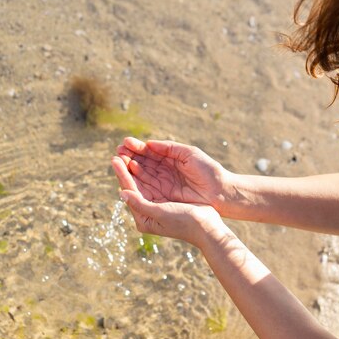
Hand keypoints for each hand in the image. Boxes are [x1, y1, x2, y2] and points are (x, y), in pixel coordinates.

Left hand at [112, 155, 227, 248]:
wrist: (208, 228)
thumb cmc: (185, 222)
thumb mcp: (160, 213)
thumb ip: (140, 204)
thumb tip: (121, 193)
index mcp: (143, 218)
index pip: (129, 191)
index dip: (122, 174)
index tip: (115, 158)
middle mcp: (147, 212)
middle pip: (134, 186)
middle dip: (126, 168)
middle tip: (119, 150)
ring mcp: (157, 205)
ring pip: (143, 182)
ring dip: (136, 167)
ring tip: (128, 151)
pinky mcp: (167, 200)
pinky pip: (154, 182)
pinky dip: (148, 170)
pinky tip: (144, 160)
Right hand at [114, 137, 232, 210]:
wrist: (220, 191)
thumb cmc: (208, 171)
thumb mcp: (189, 154)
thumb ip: (169, 148)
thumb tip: (149, 144)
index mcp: (172, 158)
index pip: (151, 152)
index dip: (137, 148)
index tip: (125, 143)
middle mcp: (165, 171)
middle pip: (143, 163)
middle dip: (129, 157)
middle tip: (118, 151)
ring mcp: (164, 184)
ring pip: (143, 175)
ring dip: (129, 168)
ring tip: (118, 160)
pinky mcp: (164, 196)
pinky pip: (147, 188)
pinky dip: (136, 181)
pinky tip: (127, 172)